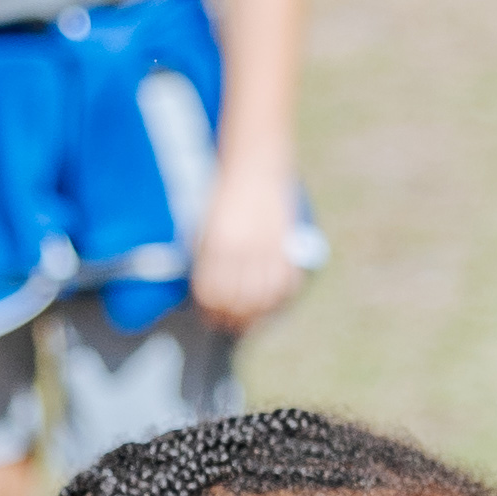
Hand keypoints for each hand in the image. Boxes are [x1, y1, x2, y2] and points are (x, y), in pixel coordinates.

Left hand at [186, 161, 302, 331]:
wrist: (256, 169)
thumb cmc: (224, 197)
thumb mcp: (206, 227)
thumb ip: (206, 260)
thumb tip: (208, 295)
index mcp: (219, 243)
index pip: (213, 293)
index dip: (211, 312)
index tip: (209, 319)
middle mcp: (246, 249)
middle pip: (239, 301)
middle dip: (232, 319)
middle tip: (228, 326)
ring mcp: (271, 249)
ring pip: (264, 298)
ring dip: (256, 316)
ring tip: (249, 323)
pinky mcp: (290, 247)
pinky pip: (287, 285)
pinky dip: (280, 300)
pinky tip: (271, 306)